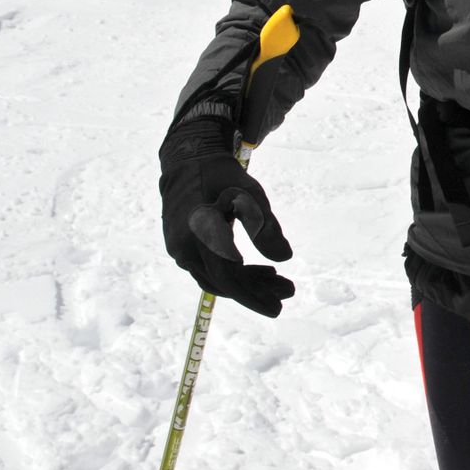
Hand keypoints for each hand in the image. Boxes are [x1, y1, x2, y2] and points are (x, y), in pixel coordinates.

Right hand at [159, 116, 294, 316]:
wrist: (187, 163)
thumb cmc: (221, 175)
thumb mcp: (249, 194)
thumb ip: (265, 226)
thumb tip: (286, 258)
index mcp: (200, 233)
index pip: (229, 277)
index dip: (254, 295)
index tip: (279, 306)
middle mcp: (185, 247)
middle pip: (225, 282)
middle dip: (257, 291)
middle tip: (289, 291)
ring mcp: (179, 251)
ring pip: (217, 279)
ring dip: (248, 283)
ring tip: (278, 280)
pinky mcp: (181, 249)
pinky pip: (208, 270)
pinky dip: (233, 274)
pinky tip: (258, 271)